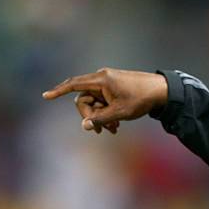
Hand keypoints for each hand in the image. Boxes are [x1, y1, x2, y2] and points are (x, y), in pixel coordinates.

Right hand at [42, 68, 167, 133]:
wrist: (162, 91)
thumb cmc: (141, 99)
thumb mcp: (120, 112)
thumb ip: (100, 119)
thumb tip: (85, 125)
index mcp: (101, 80)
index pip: (74, 84)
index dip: (59, 91)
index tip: (46, 97)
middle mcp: (102, 78)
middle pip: (84, 99)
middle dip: (91, 116)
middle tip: (103, 131)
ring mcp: (109, 82)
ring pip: (95, 102)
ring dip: (101, 117)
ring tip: (114, 129)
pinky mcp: (115, 87)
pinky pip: (104, 101)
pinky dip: (107, 112)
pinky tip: (117, 124)